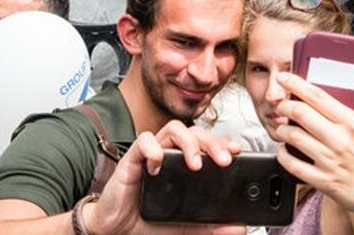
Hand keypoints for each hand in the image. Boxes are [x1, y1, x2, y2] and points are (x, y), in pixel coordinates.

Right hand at [84, 121, 245, 234]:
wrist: (116, 230)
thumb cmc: (147, 221)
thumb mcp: (184, 226)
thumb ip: (209, 226)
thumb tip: (237, 228)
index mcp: (184, 164)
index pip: (208, 143)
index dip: (223, 142)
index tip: (237, 152)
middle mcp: (170, 154)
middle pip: (196, 132)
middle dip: (213, 142)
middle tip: (223, 160)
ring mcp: (151, 154)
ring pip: (174, 129)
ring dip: (188, 142)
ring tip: (195, 163)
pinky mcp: (131, 159)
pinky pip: (142, 141)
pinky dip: (153, 149)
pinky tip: (158, 164)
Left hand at [272, 70, 353, 229]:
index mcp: (353, 122)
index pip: (318, 96)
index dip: (296, 84)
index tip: (285, 78)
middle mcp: (340, 140)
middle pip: (301, 114)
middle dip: (285, 105)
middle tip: (282, 105)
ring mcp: (331, 161)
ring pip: (294, 138)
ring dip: (282, 129)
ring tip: (283, 127)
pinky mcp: (324, 181)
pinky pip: (294, 165)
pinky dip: (283, 155)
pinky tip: (285, 150)